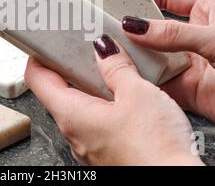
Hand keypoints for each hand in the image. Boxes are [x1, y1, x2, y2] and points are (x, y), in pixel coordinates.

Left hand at [25, 36, 203, 165]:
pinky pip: (95, 122)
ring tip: (107, 68)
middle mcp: (75, 133)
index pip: (37, 79)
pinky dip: (103, 104)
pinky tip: (123, 96)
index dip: (39, 56)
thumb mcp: (137, 93)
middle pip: (57, 92)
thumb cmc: (155, 149)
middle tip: (82, 48)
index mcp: (72, 115)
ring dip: (89, 86)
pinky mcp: (106, 151)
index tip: (47, 43)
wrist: (177, 183)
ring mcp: (89, 145)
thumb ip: (117, 67)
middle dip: (69, 68)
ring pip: (78, 107)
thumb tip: (104, 49)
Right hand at [122, 0, 214, 142]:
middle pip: (155, 28)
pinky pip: (158, 84)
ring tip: (118, 53)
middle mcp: (198, 36)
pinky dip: (144, 82)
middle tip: (113, 29)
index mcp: (210, 10)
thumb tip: (139, 26)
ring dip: (138, 57)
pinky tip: (133, 77)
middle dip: (135, 29)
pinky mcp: (188, 90)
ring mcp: (192, 64)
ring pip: (153, 57)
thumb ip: (176, 34)